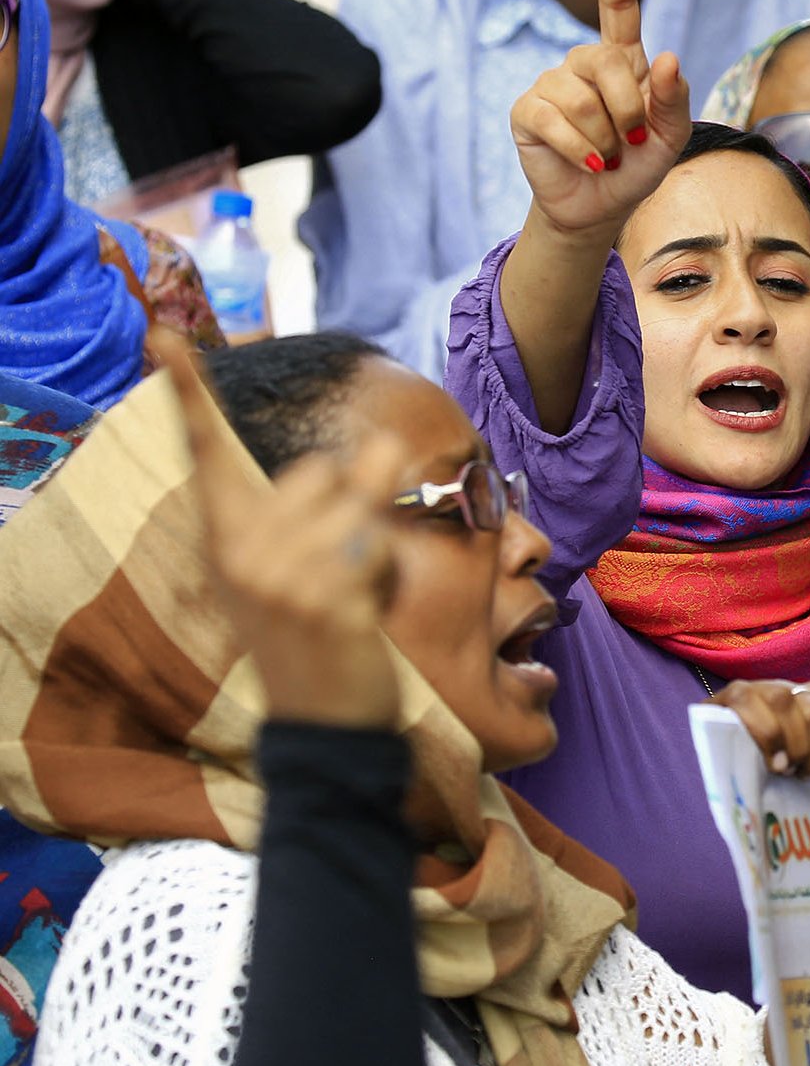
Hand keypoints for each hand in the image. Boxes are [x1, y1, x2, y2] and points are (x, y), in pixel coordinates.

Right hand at [151, 330, 404, 728]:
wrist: (322, 728)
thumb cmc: (314, 637)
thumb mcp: (293, 568)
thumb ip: (325, 505)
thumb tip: (382, 446)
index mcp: (225, 539)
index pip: (207, 453)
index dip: (187, 393)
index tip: (164, 336)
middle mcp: (245, 550)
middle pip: (327, 469)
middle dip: (352, 507)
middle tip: (333, 577)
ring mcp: (284, 574)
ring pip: (365, 498)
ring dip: (378, 542)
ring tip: (350, 596)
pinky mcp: (328, 598)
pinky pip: (383, 548)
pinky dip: (388, 578)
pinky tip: (363, 618)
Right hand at [510, 0, 691, 240]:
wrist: (598, 209)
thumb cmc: (635, 168)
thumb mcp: (670, 137)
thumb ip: (674, 100)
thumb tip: (668, 57)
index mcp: (622, 61)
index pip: (618, 8)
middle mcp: (584, 65)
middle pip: (606, 62)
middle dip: (627, 110)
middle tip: (631, 142)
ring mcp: (552, 84)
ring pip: (582, 100)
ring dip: (605, 139)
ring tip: (606, 157)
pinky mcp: (527, 111)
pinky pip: (554, 121)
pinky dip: (579, 149)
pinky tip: (587, 162)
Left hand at [708, 679, 809, 776]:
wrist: (752, 733)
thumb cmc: (735, 751)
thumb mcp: (721, 751)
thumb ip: (722, 754)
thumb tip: (733, 772)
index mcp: (736, 697)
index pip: (748, 700)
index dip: (766, 734)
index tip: (776, 767)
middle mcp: (767, 686)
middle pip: (787, 705)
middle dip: (796, 748)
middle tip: (791, 771)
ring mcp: (797, 688)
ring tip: (806, 769)